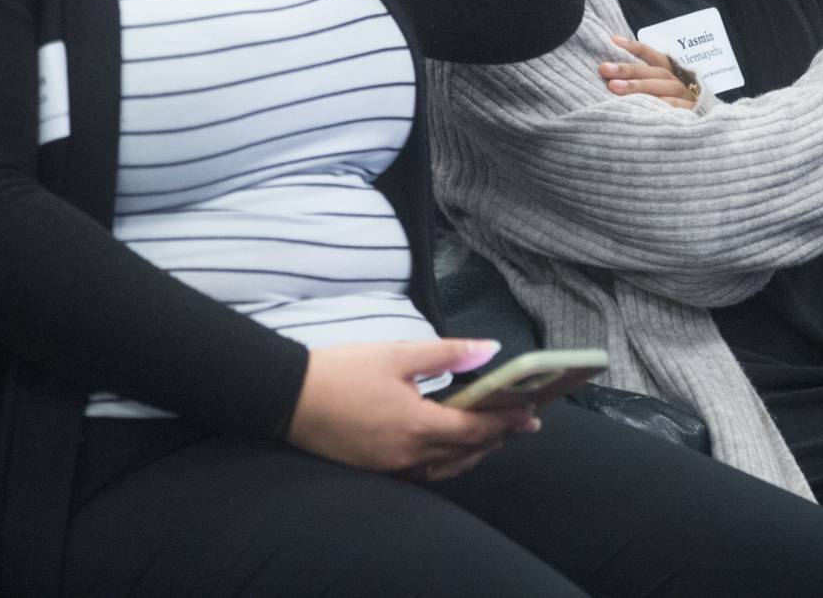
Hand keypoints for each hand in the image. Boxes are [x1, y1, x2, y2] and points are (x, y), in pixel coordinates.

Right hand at [286, 339, 538, 481]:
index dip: (507, 420)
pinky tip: (454, 448)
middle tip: (526, 422)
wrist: (289, 398)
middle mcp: (409, 455)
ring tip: (497, 434)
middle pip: (468, 451)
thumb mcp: (398, 353)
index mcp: (417, 425)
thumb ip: (448, 352)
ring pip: (449, 467)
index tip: (532, 411)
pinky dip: (450, 461)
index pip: (476, 428)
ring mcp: (393, 468)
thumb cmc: (343, 370)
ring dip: (477, 451)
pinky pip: (427, 473)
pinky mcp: (379, 470)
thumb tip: (491, 349)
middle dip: (500, 436)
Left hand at [600, 36, 699, 108]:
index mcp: (675, 75)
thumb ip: (645, 82)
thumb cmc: (678, 111)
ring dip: (639, 87)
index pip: (655, 57)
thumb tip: (614, 75)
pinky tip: (642, 106)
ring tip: (615, 88)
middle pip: (656, 73)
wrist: (710, 135)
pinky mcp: (694, 115)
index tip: (614, 40)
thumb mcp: (663, 94)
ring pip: (666, 89)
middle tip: (605, 69)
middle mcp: (681, 84)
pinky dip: (661, 106)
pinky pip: (677, 110)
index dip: (636, 48)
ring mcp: (689, 99)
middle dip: (629, 70)